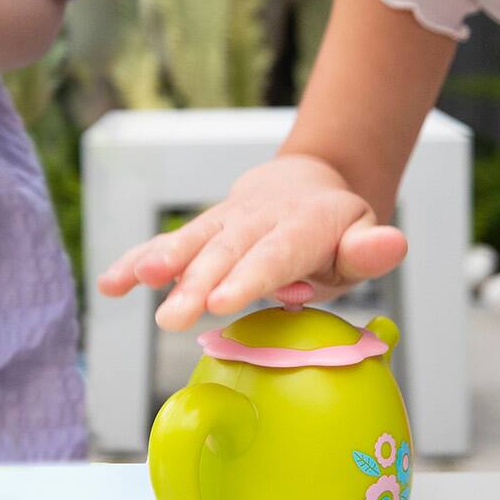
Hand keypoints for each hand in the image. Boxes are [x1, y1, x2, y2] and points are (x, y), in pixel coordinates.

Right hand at [95, 155, 410, 331]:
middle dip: (196, 283)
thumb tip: (391, 245)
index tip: (220, 301)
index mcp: (300, 226)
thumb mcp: (363, 237)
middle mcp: (255, 220)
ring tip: (133, 281)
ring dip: (160, 263)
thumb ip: (370, 249)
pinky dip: (136, 262)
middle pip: (224, 253)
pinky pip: (165, 244)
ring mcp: (223, 222)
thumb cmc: (336, 231)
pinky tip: (109, 284)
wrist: (307, 183)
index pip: (273, 255)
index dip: (246, 277)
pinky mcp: (200, 230)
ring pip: (190, 242)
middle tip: (175, 316)